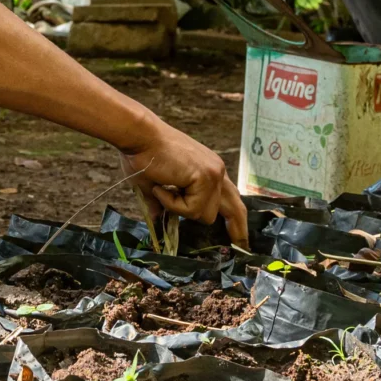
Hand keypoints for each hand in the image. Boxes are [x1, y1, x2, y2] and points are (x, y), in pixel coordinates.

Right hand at [120, 120, 250, 244]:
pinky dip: (172, 204)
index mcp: (209, 169)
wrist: (140, 135)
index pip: (229, 197)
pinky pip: (192, 209)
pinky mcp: (204, 177)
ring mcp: (213, 174)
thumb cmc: (143, 154)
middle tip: (241, 246)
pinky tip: (161, 186)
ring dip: (180, 209)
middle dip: (237, 229)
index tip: (238, 236)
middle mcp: (216, 171)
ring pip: (205, 215)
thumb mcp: (156, 185)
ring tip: (161, 189)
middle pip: (235, 208)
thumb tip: (158, 221)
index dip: (235, 218)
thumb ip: (164, 203)